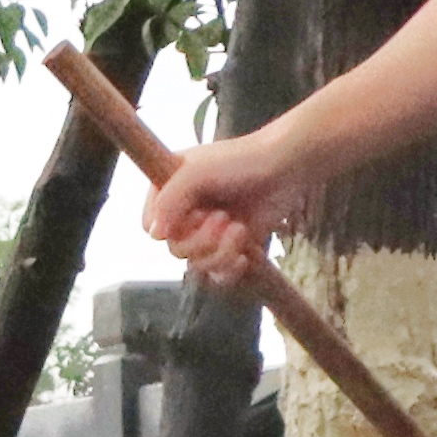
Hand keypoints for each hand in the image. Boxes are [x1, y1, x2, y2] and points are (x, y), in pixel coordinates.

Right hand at [146, 121, 317, 293]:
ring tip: (240, 229)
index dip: (171, 228)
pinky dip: (230, 269)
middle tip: (224, 217)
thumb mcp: (196, 172)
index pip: (151, 225)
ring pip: (197, 264)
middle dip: (202, 240)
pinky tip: (244, 255)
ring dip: (220, 252)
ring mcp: (208, 232)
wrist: (286, 167)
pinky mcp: (230, 246)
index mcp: (168, 191)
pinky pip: (218, 274)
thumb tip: (155, 234)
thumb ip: (168, 200)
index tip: (195, 213)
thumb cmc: (241, 161)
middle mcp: (185, 213)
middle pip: (175, 249)